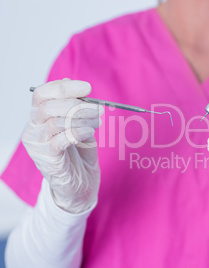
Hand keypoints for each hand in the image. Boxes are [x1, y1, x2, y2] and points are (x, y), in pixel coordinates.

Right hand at [22, 79, 103, 213]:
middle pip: (48, 107)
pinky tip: (88, 132)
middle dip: (77, 105)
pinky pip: (59, 141)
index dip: (64, 88)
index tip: (87, 88)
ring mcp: (38, 146)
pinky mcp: (48, 160)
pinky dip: (77, 133)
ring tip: (97, 123)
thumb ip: (74, 106)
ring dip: (82, 119)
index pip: (42, 94)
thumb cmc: (79, 152)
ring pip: (55, 122)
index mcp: (39, 117)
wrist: (81, 184)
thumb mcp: (79, 124)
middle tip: (98, 110)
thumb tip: (72, 83)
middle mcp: (33, 130)